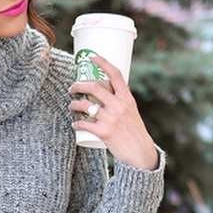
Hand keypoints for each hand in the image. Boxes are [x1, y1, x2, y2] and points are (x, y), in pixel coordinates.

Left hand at [69, 54, 158, 170]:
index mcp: (127, 98)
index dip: (102, 62)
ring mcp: (111, 119)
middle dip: (78, 85)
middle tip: (72, 88)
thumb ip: (120, 102)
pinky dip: (77, 123)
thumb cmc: (134, 133)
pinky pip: (85, 123)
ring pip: (85, 105)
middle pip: (93, 87)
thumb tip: (106, 93)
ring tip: (71, 106)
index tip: (92, 57)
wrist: (141, 154)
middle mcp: (119, 106)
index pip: (115, 74)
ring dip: (74, 104)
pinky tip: (74, 124)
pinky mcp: (105, 132)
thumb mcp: (132, 112)